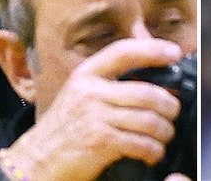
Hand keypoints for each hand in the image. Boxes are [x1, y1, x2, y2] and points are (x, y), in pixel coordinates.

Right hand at [2, 37, 182, 180]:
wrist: (35, 161)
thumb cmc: (62, 130)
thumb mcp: (79, 96)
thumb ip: (108, 84)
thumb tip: (149, 75)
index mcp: (85, 75)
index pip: (123, 52)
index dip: (152, 49)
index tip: (174, 52)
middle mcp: (90, 92)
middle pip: (147, 92)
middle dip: (169, 106)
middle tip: (172, 114)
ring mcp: (94, 116)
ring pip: (149, 119)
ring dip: (164, 131)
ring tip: (163, 137)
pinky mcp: (100, 141)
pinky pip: (141, 143)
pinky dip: (153, 150)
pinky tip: (152, 153)